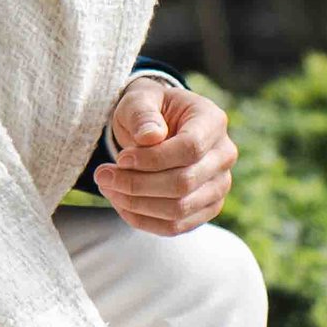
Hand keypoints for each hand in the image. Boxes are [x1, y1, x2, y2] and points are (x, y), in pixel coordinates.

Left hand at [91, 78, 236, 235]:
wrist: (155, 128)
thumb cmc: (148, 111)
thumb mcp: (139, 99)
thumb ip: (142, 114)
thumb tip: (149, 138)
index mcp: (212, 121)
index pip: (190, 148)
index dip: (152, 159)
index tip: (120, 158)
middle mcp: (224, 155)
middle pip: (184, 183)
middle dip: (137, 184)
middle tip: (102, 176)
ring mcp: (219, 186)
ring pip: (179, 209)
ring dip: (136, 204)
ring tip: (107, 188)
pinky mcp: (206, 209)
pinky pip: (175, 227)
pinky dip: (143, 219)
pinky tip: (120, 203)